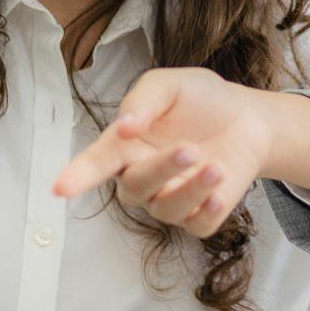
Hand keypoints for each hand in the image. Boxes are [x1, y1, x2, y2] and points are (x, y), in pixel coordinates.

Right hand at [52, 68, 287, 237]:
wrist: (248, 118)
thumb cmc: (201, 100)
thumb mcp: (170, 85)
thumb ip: (143, 101)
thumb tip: (124, 126)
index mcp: (125, 146)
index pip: (96, 163)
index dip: (78, 176)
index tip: (61, 188)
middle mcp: (142, 177)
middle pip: (137, 186)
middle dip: (162, 169)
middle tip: (190, 149)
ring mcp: (169, 200)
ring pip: (167, 210)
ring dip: (192, 189)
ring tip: (216, 166)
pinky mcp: (199, 215)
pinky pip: (197, 225)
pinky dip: (208, 211)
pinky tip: (220, 193)